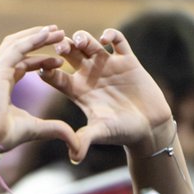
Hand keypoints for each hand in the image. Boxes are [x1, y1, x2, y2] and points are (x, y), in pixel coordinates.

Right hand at [0, 25, 80, 157]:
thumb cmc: (3, 136)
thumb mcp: (35, 128)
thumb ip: (54, 128)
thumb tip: (73, 138)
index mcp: (3, 84)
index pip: (22, 64)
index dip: (40, 59)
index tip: (60, 58)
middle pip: (19, 47)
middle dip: (38, 39)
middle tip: (59, 33)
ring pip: (17, 43)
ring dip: (37, 35)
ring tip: (56, 30)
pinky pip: (16, 49)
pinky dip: (32, 39)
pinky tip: (47, 33)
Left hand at [40, 28, 174, 153]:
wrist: (149, 128)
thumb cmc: (122, 132)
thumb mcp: (101, 133)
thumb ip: (85, 139)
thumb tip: (73, 158)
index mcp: (77, 90)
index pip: (55, 76)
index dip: (47, 69)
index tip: (43, 67)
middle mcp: (89, 75)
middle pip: (69, 54)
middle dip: (63, 47)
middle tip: (60, 46)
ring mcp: (107, 66)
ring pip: (90, 44)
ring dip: (83, 38)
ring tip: (81, 41)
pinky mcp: (127, 60)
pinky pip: (118, 41)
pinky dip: (112, 35)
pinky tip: (107, 37)